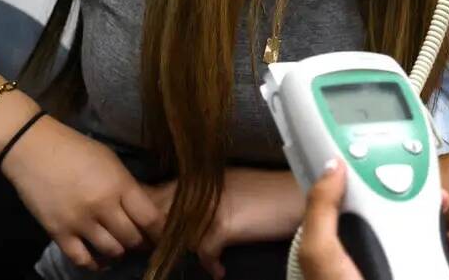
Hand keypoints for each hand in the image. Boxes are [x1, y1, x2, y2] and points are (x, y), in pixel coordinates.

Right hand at [1, 116, 163, 270]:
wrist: (33, 149)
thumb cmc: (78, 149)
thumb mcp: (112, 163)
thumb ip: (127, 187)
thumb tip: (143, 210)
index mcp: (120, 185)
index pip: (150, 217)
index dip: (160, 230)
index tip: (164, 235)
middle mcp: (102, 206)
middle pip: (132, 237)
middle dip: (142, 242)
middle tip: (143, 241)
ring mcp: (79, 221)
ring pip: (111, 250)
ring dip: (120, 251)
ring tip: (122, 247)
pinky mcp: (57, 232)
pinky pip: (81, 258)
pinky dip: (94, 263)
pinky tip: (100, 260)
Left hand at [146, 168, 303, 279]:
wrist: (302, 197)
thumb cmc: (272, 194)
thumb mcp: (233, 190)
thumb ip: (205, 200)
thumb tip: (178, 217)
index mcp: (202, 177)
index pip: (158, 192)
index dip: (146, 212)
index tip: (148, 231)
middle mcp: (202, 188)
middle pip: (160, 211)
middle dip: (154, 234)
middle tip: (156, 251)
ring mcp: (211, 206)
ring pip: (176, 233)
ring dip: (179, 249)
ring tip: (183, 259)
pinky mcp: (224, 226)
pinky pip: (204, 251)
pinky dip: (211, 263)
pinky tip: (219, 270)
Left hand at [299, 162, 448, 279]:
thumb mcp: (323, 257)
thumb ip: (322, 212)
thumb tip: (332, 168)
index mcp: (345, 251)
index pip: (364, 208)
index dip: (383, 185)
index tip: (403, 171)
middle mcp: (373, 263)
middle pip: (406, 225)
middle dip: (429, 210)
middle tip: (444, 200)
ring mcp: (400, 277)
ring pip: (432, 248)